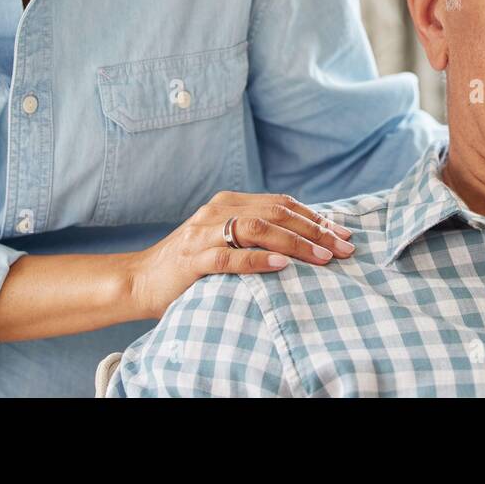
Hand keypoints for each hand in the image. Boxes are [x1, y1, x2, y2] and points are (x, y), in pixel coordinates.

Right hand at [126, 191, 354, 319]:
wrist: (140, 280)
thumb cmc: (190, 266)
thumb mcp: (225, 241)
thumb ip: (256, 234)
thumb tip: (307, 239)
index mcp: (229, 203)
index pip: (281, 203)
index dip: (315, 217)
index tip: (342, 233)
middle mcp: (218, 211)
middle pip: (275, 213)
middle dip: (314, 230)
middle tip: (344, 248)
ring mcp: (203, 234)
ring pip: (257, 229)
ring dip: (295, 243)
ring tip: (322, 257)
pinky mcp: (192, 259)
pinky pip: (229, 257)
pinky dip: (257, 260)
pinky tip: (281, 266)